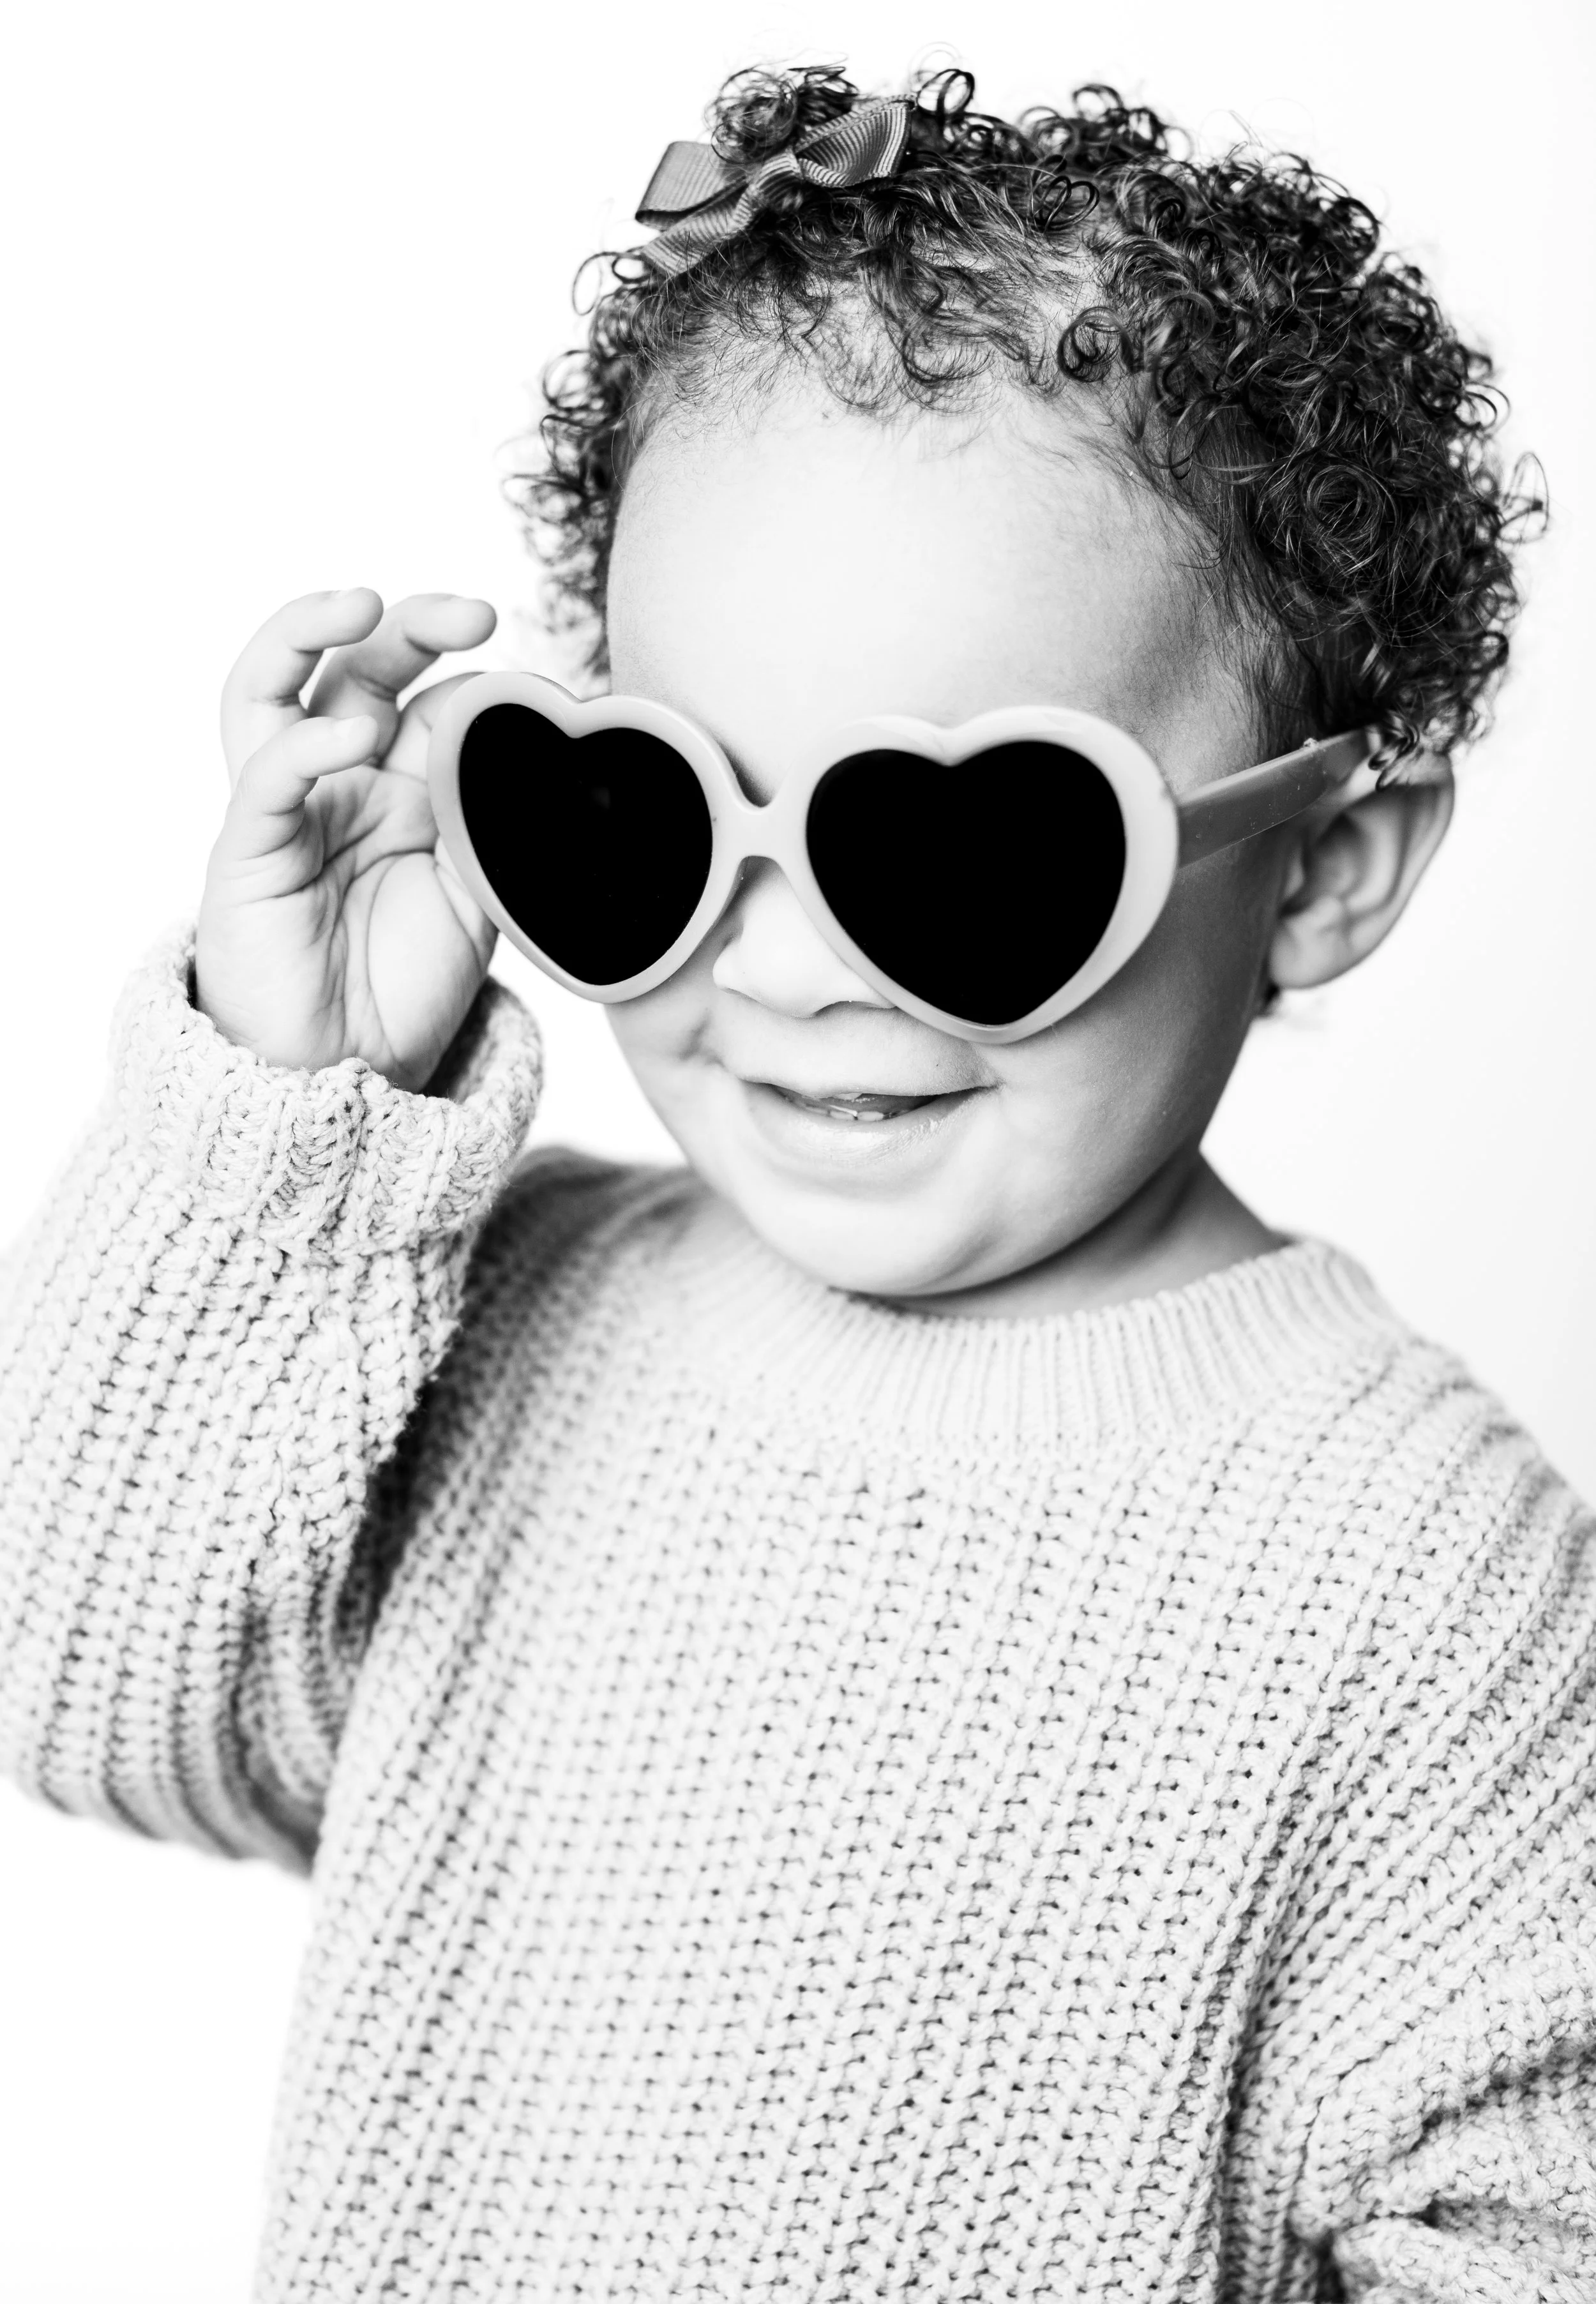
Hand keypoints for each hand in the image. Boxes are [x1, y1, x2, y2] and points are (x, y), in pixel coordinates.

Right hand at [196, 588, 499, 1089]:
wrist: (346, 1076)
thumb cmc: (402, 986)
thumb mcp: (479, 893)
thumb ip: (499, 823)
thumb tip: (553, 756)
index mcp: (402, 787)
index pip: (434, 700)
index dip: (483, 684)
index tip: (542, 696)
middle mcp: (340, 782)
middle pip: (359, 668)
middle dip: (410, 623)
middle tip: (472, 611)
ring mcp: (289, 810)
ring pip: (271, 690)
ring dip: (308, 632)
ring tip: (359, 603)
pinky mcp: (246, 853)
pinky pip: (265, 782)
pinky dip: (302, 745)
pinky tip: (348, 734)